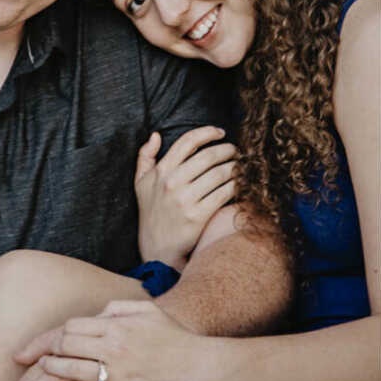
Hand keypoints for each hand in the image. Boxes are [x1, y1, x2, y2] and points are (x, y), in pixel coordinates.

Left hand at [34, 301, 213, 380]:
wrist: (202, 364)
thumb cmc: (174, 334)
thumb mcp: (146, 309)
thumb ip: (117, 307)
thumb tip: (95, 313)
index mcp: (116, 324)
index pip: (70, 327)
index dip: (47, 338)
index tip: (29, 349)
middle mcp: (114, 347)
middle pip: (67, 347)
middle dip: (43, 355)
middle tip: (27, 365)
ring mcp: (121, 374)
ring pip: (75, 373)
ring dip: (52, 375)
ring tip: (37, 379)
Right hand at [136, 126, 236, 268]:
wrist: (157, 248)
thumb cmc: (151, 213)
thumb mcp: (140, 183)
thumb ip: (145, 156)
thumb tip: (155, 135)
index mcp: (161, 171)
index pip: (187, 142)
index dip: (207, 132)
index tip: (220, 132)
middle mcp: (172, 182)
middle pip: (208, 156)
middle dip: (227, 150)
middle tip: (235, 150)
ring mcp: (185, 199)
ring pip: (219, 174)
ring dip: (234, 166)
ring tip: (240, 166)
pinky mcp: (198, 215)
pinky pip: (224, 193)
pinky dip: (236, 185)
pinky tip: (239, 183)